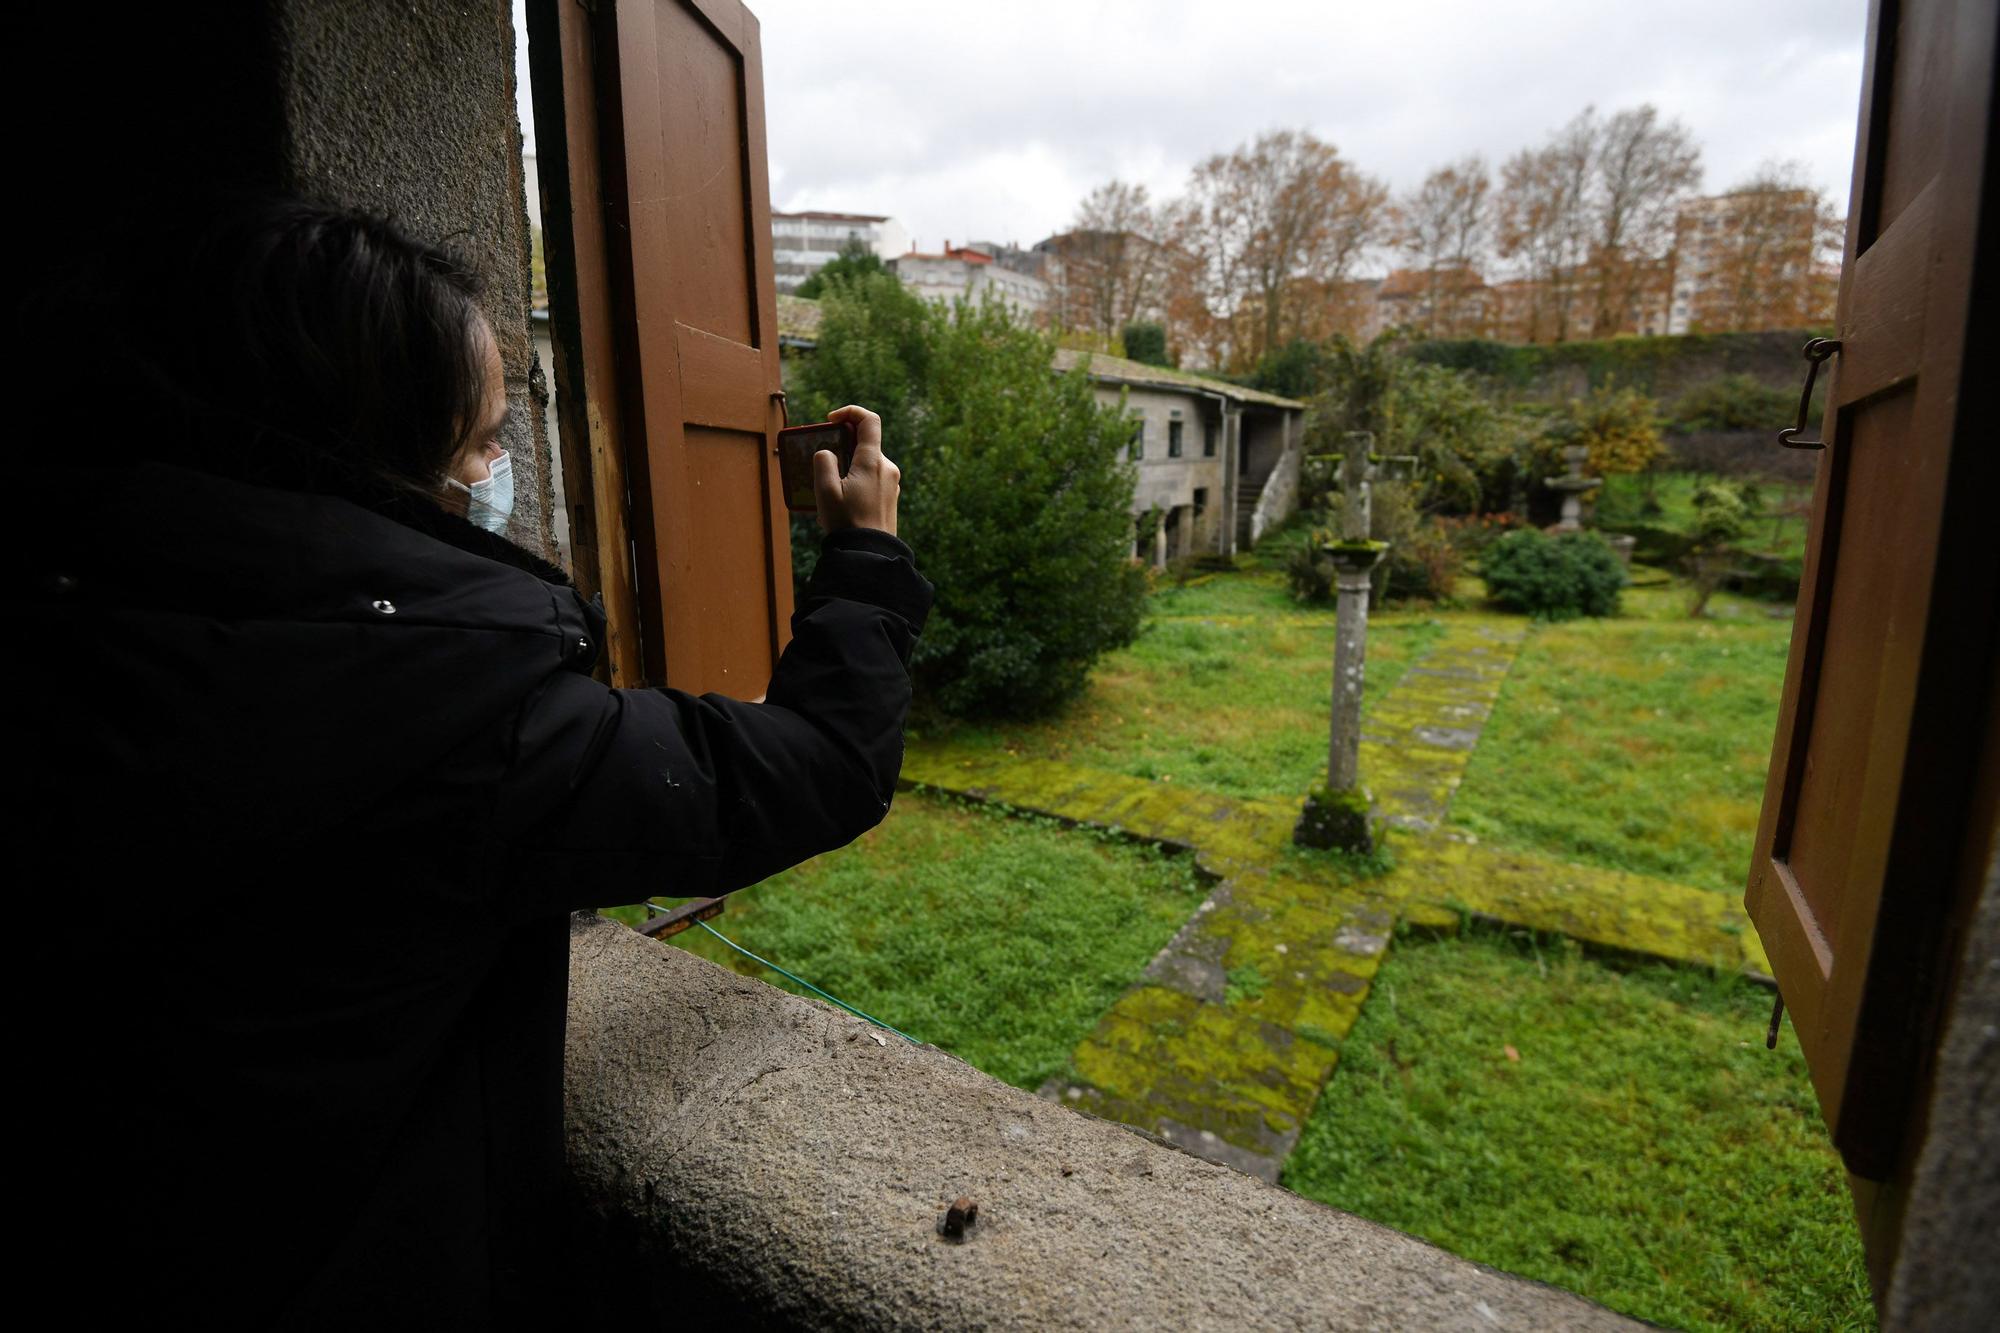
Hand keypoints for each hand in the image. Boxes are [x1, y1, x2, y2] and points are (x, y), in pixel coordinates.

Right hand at [814, 404, 900, 536]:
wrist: (869, 554)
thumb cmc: (846, 523)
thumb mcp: (825, 490)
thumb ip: (823, 462)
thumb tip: (827, 453)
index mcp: (873, 461)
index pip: (869, 420)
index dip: (850, 412)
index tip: (831, 421)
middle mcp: (887, 468)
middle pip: (864, 443)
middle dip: (841, 447)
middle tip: (823, 463)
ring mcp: (891, 484)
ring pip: (866, 463)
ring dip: (846, 468)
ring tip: (828, 491)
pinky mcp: (890, 498)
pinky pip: (871, 480)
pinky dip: (854, 482)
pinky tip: (840, 504)